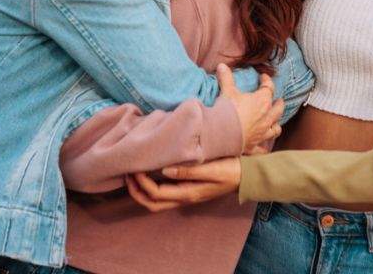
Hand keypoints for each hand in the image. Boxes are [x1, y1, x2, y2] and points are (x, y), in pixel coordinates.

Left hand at [126, 158, 241, 211]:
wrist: (245, 175)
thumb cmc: (229, 170)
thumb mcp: (211, 168)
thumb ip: (189, 171)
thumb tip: (165, 170)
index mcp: (188, 193)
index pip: (157, 193)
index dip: (142, 183)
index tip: (136, 167)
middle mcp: (184, 197)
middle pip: (152, 204)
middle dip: (136, 191)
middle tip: (128, 173)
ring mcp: (185, 195)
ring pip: (156, 201)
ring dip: (142, 190)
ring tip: (133, 174)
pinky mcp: (187, 189)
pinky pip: (164, 193)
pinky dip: (151, 186)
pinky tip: (149, 173)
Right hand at [216, 63, 282, 151]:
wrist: (221, 134)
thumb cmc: (227, 111)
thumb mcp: (227, 91)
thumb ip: (226, 78)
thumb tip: (222, 65)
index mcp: (262, 102)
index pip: (269, 88)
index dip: (267, 81)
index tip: (264, 77)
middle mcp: (266, 118)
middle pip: (278, 109)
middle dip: (279, 104)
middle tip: (279, 100)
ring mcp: (262, 133)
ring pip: (276, 129)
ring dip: (276, 124)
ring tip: (275, 122)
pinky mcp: (254, 145)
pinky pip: (263, 149)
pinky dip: (264, 148)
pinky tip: (264, 148)